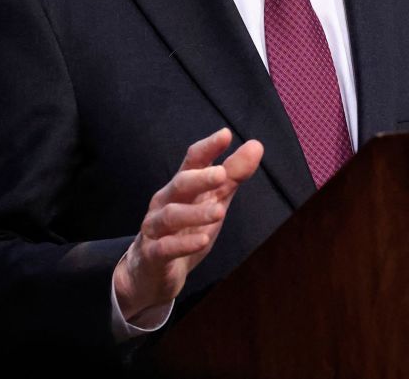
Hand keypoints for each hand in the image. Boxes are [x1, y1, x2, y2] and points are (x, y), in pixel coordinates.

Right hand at [113, 127, 262, 321]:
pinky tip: (203, 241)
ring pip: (171, 215)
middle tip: (222, 174)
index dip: (208, 148)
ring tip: (219, 211)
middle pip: (180, 183)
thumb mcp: (213, 201)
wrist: (152, 273)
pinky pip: (165, 248)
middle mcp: (165, 201)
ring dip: (195, 213)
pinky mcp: (152, 255)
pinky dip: (184, 244)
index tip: (226, 134)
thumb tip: (256, 145)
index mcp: (181, 186)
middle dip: (200, 178)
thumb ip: (233, 176)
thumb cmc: (186, 229)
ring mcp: (156, 228)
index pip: (192, 161)